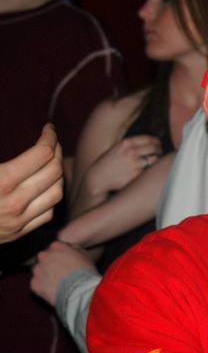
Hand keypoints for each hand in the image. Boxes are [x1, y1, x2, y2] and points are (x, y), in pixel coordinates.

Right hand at [0, 124, 63, 243]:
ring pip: (57, 193)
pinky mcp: (17, 234)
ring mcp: (18, 221)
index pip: (42, 154)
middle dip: (56, 152)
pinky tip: (43, 187)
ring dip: (58, 175)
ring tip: (50, 163)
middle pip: (54, 172)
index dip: (49, 137)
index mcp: (1, 181)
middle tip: (51, 143)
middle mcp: (14, 203)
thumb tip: (1, 119)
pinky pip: (47, 213)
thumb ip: (1, 153)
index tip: (48, 129)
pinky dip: (50, 197)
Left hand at [31, 240, 96, 305]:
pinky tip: (53, 288)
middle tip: (61, 271)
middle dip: (51, 263)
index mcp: (56, 246)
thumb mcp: (85, 255)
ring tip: (57, 281)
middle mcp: (44, 256)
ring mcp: (37, 270)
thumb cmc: (84, 272)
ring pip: (39, 270)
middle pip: (45, 257)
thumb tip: (71, 249)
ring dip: (45, 274)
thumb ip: (75, 249)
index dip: (61, 254)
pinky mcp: (34, 283)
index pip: (55, 247)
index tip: (66, 260)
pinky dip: (43, 285)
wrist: (77, 291)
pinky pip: (37, 283)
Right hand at [83, 134, 162, 198]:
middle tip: (160, 152)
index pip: (149, 139)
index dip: (157, 141)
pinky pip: (149, 170)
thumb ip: (132, 145)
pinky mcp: (135, 175)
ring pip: (155, 159)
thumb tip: (153, 143)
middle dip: (159, 150)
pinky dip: (151, 170)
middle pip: (154, 148)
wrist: (98, 177)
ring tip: (157, 160)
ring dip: (157, 160)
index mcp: (126, 143)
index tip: (159, 144)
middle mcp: (130, 152)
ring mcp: (133, 164)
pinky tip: (150, 170)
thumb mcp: (118, 148)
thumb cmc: (109, 162)